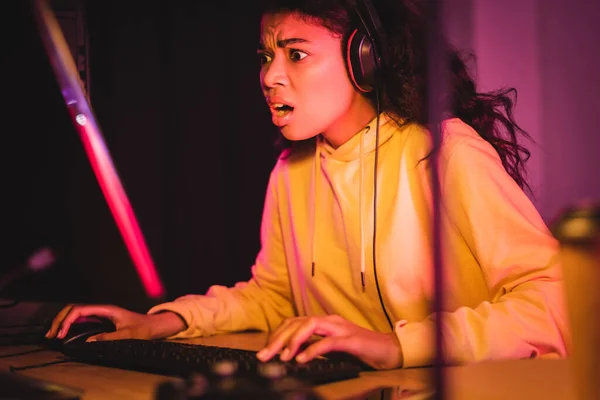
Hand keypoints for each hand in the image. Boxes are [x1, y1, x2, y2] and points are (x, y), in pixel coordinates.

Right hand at [45, 304, 186, 341]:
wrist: (153, 325)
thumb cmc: (143, 328)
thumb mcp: (128, 335)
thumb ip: (109, 337)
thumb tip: (88, 341)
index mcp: (107, 310)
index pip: (80, 310)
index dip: (68, 320)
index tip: (61, 334)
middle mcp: (101, 309)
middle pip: (74, 308)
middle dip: (60, 319)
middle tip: (50, 335)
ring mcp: (101, 313)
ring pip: (76, 312)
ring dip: (63, 321)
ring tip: (52, 334)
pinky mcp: (101, 319)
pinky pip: (81, 318)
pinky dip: (70, 324)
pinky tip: (64, 332)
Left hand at [256, 315, 402, 369]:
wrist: (390, 351)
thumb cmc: (361, 351)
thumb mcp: (332, 349)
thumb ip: (314, 348)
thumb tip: (292, 355)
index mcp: (324, 322)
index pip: (293, 322)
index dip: (276, 335)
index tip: (264, 351)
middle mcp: (330, 321)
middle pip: (297, 322)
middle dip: (277, 339)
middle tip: (264, 356)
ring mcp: (341, 328)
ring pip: (310, 325)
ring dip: (293, 340)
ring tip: (282, 356)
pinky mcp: (351, 340)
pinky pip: (328, 342)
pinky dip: (313, 350)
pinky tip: (302, 360)